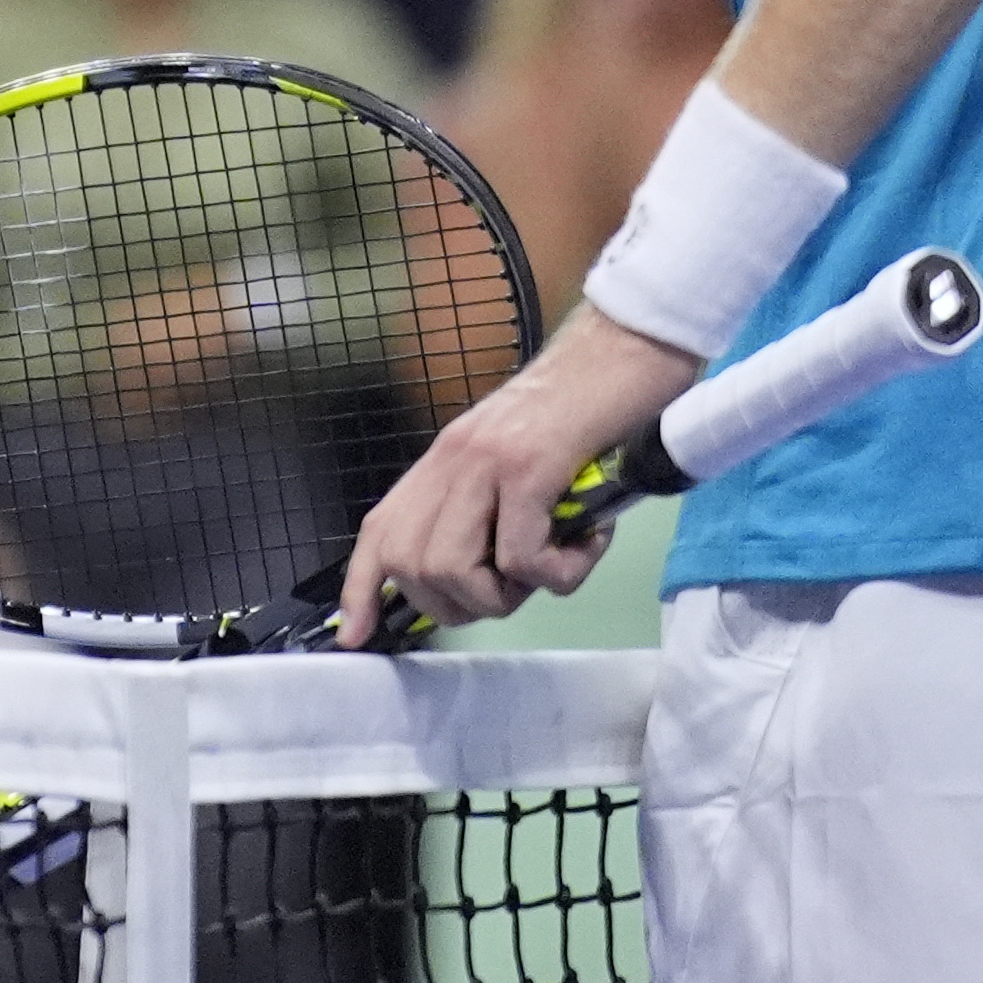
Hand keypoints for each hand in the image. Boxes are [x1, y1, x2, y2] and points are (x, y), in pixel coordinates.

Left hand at [334, 309, 703, 645]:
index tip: (358, 634)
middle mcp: (454, 458)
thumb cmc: (584, 406)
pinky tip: (587, 545)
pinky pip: (521, 557)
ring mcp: (489, 462)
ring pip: (455, 570)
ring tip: (552, 568)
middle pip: (412, 565)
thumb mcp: (515, 456)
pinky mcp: (533, 468)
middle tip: (514, 591)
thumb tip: (478, 574)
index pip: (381, 529)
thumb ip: (488, 504)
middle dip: (460, 605)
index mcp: (445, 458)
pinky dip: (556, 574)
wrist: (624, 348)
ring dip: (505, 595)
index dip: (362, 587)